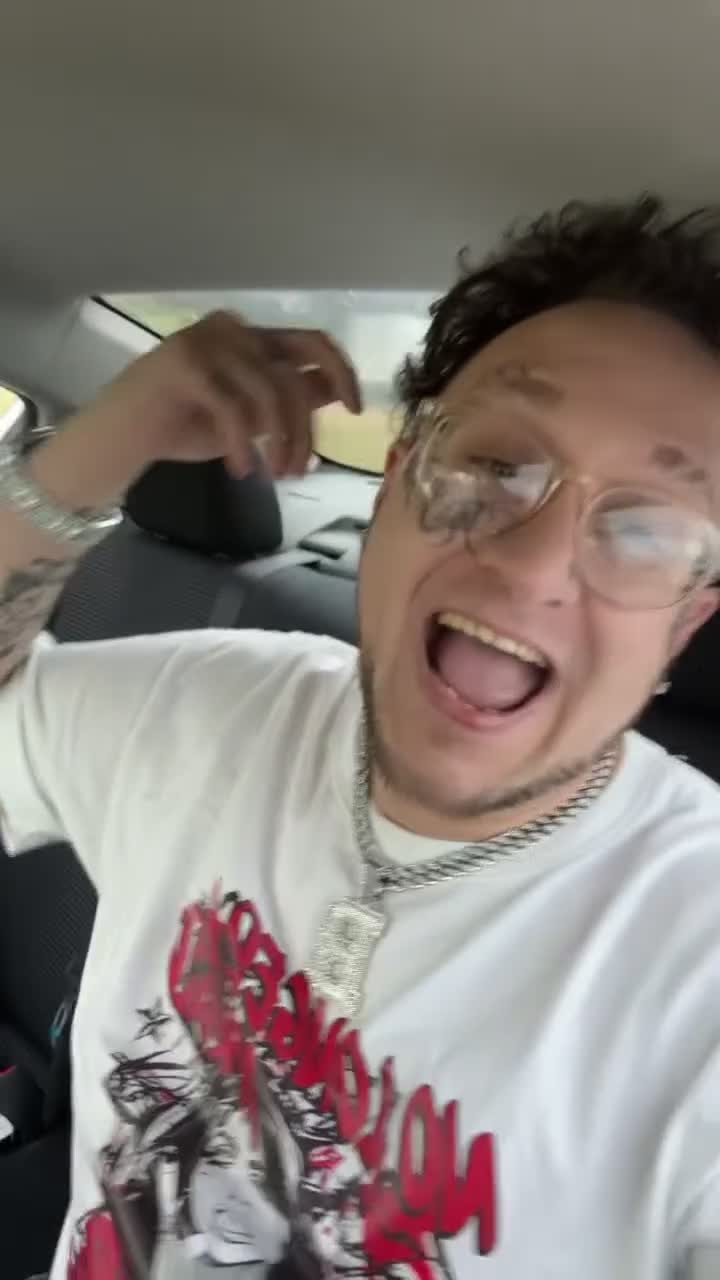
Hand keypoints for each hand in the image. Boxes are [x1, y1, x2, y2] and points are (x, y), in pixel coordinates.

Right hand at [79, 309, 362, 478]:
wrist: (118, 439)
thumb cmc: (182, 427)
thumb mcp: (248, 416)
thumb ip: (286, 399)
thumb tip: (333, 392)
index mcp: (251, 337)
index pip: (312, 342)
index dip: (342, 373)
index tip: (355, 411)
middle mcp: (232, 330)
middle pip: (295, 374)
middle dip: (306, 428)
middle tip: (299, 471)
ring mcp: (206, 343)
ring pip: (270, 394)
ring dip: (279, 444)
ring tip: (273, 476)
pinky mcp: (184, 366)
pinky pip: (234, 410)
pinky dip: (243, 445)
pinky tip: (240, 469)